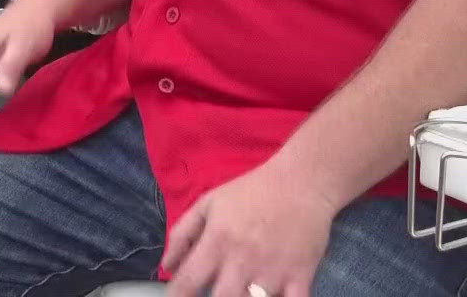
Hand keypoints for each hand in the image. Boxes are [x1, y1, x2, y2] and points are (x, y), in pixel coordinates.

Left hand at [161, 159, 337, 296]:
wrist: (301, 181)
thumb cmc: (251, 191)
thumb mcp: (208, 203)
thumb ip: (182, 234)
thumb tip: (165, 266)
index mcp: (217, 241)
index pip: (187, 281)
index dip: (176, 296)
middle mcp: (242, 260)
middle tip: (216, 290)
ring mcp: (273, 271)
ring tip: (243, 288)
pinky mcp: (301, 277)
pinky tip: (273, 295)